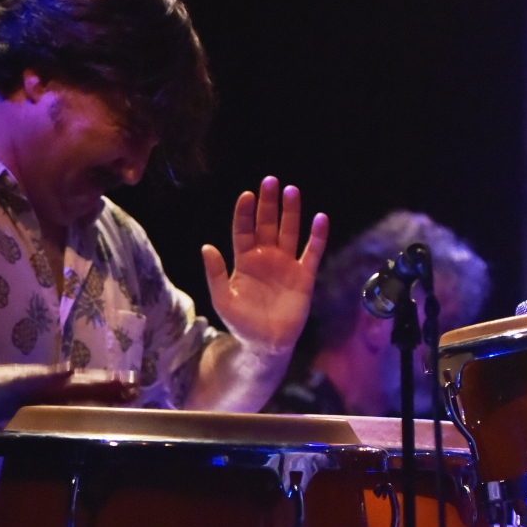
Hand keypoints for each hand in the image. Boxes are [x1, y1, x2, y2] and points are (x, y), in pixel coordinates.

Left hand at [0, 364, 138, 417]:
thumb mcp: (14, 384)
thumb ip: (43, 378)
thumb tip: (73, 370)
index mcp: (50, 381)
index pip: (87, 383)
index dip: (109, 385)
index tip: (133, 386)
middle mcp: (50, 384)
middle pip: (86, 385)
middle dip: (111, 387)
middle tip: (136, 389)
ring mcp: (40, 392)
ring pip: (76, 392)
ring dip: (98, 394)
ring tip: (118, 394)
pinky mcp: (30, 401)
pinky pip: (62, 402)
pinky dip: (77, 403)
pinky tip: (79, 406)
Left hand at [201, 177, 327, 355]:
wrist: (266, 344)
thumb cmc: (242, 322)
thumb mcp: (223, 299)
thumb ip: (215, 274)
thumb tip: (206, 246)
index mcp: (244, 261)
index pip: (244, 231)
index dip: (244, 213)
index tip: (246, 195)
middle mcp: (266, 257)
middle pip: (267, 224)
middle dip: (268, 204)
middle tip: (270, 182)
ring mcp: (286, 264)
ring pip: (289, 232)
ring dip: (291, 212)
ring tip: (291, 191)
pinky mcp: (304, 275)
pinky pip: (312, 252)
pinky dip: (317, 236)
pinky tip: (320, 218)